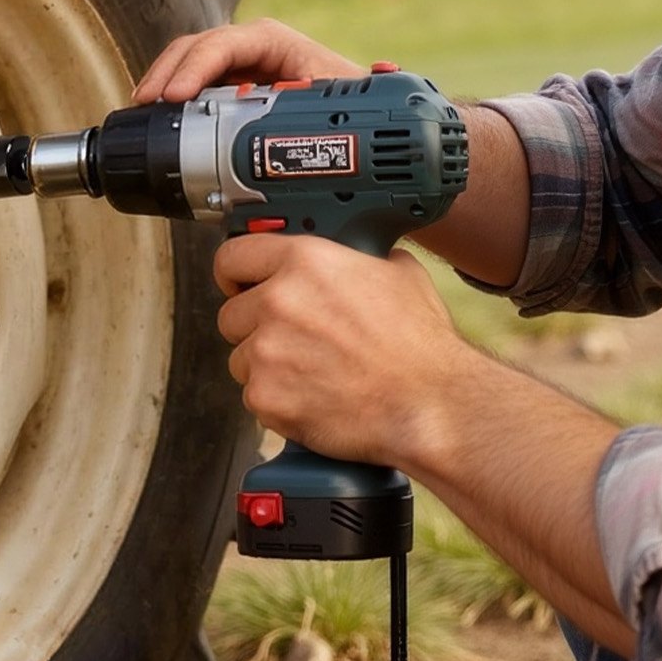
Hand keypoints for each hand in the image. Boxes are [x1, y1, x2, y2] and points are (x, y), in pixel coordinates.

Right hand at [133, 19, 362, 103]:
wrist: (356, 123)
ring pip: (188, 66)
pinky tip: (159, 118)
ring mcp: (235, 68)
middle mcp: (248, 49)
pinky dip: (173, 100)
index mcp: (272, 41)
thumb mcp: (333, 98)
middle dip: (167, 72)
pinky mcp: (227, 88)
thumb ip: (311, 100)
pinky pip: (193, 88)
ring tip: (145, 112)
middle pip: (195, 49)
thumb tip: (286, 101)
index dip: (195, 67)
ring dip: (163, 85)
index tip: (176, 96)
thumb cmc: (350, 101)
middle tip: (147, 103)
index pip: (222, 43)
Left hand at [213, 234, 464, 469]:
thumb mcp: (399, 274)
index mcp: (305, 262)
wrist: (430, 404)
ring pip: (241, 359)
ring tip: (312, 374)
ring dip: (266, 367)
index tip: (239, 284)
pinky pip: (254, 397)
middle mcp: (278, 302)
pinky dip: (277, 402)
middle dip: (255, 328)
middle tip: (293, 341)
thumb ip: (361, 258)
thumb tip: (359, 256)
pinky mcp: (266, 397)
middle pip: (231, 314)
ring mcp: (267, 352)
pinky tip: (313, 398)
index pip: (232, 256)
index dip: (234, 273)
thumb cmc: (420, 346)